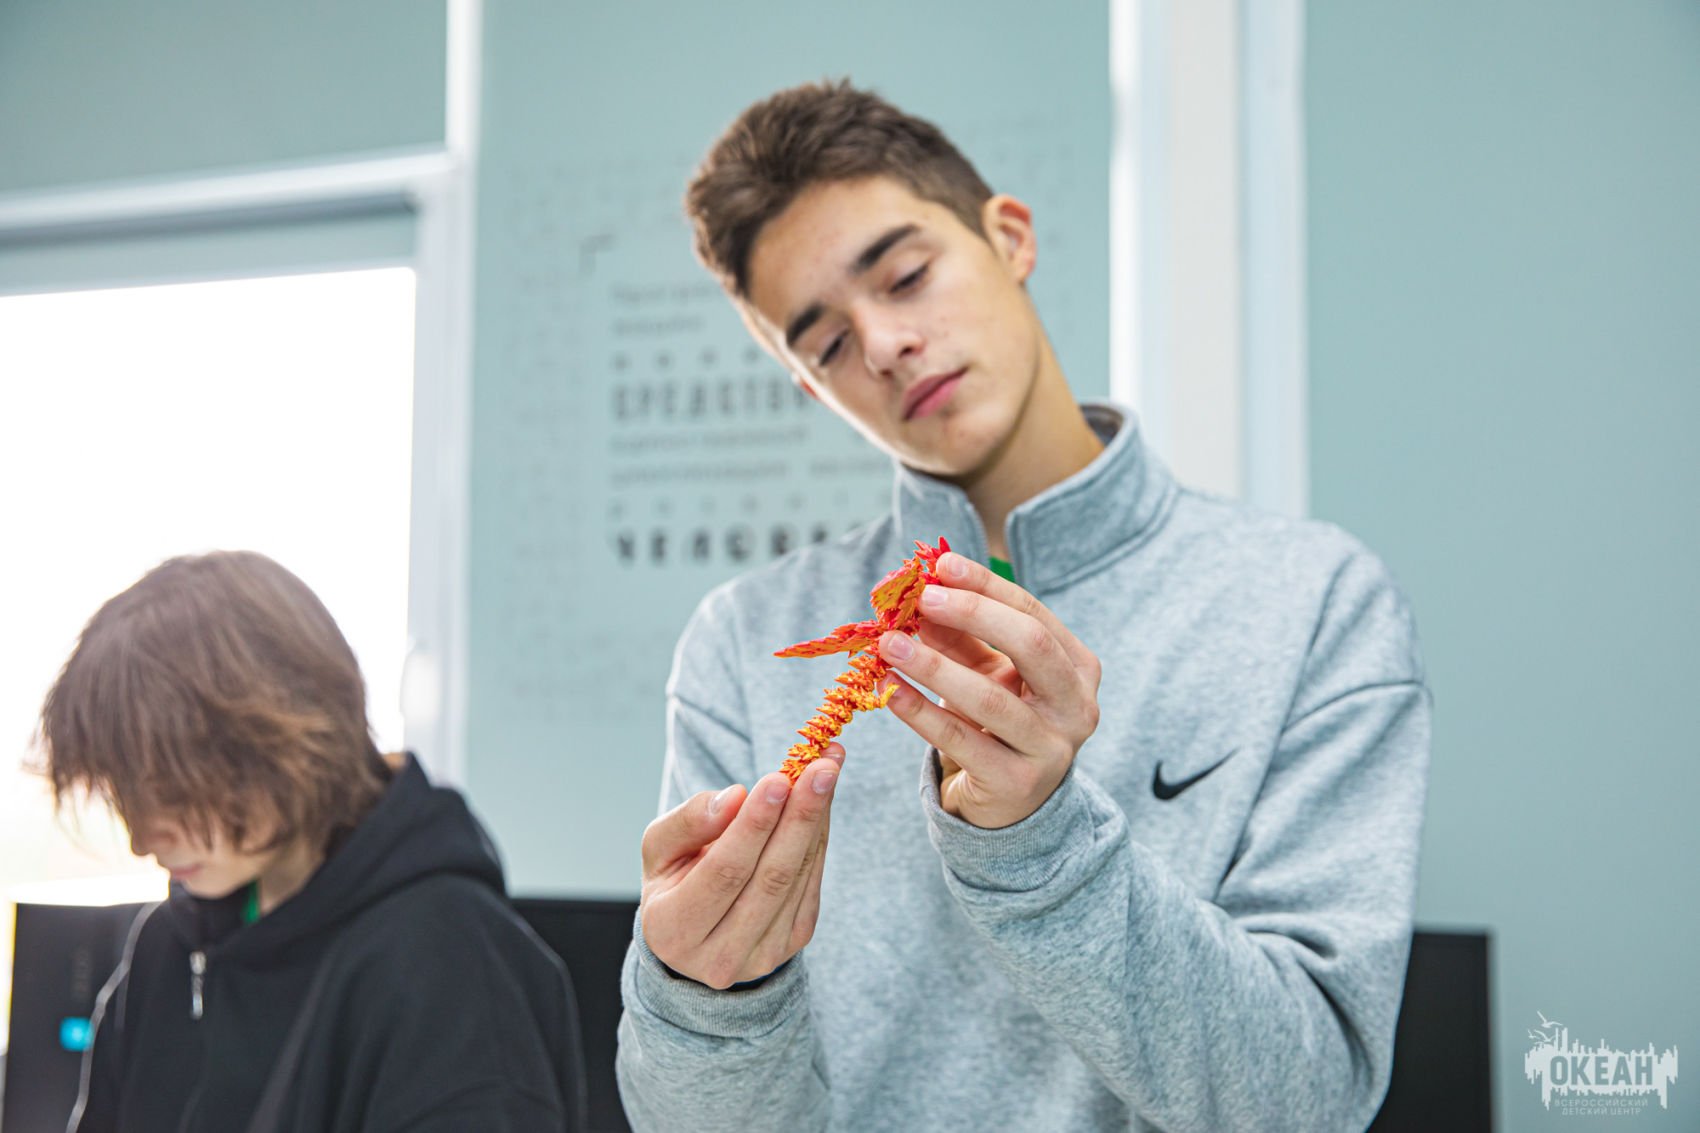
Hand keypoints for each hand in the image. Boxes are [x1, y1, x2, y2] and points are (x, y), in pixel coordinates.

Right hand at [638, 747, 841, 989]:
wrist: (697, 933)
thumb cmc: (673, 880)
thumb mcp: (660, 848)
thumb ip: (688, 822)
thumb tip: (735, 796)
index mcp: (674, 931)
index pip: (724, 871)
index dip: (754, 825)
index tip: (778, 779)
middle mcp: (721, 956)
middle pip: (771, 878)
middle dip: (800, 817)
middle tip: (821, 767)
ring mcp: (762, 955)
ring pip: (798, 879)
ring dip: (817, 821)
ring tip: (828, 770)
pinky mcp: (792, 944)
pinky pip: (812, 883)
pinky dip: (819, 837)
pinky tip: (822, 801)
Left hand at [879, 552, 1101, 828]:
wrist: (1011, 801)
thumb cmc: (1000, 721)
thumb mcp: (987, 673)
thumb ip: (961, 637)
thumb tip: (920, 596)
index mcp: (1078, 666)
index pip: (1032, 612)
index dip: (986, 586)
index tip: (941, 565)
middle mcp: (1078, 705)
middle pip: (1030, 645)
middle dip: (973, 614)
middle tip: (921, 599)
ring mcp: (1053, 748)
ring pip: (991, 698)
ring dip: (934, 666)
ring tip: (890, 643)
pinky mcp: (1018, 784)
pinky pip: (961, 740)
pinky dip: (920, 712)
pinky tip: (890, 690)